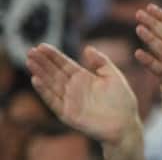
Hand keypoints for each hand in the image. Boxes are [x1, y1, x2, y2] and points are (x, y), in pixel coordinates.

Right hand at [26, 43, 140, 144]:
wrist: (124, 122)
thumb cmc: (121, 99)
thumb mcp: (113, 75)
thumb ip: (101, 62)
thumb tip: (87, 48)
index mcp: (84, 77)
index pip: (65, 64)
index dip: (54, 55)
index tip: (42, 45)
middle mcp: (74, 88)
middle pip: (54, 72)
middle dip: (42, 62)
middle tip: (30, 50)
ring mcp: (69, 100)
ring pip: (51, 84)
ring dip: (40, 73)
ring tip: (30, 61)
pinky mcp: (66, 114)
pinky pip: (53, 101)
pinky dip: (44, 91)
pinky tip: (36, 80)